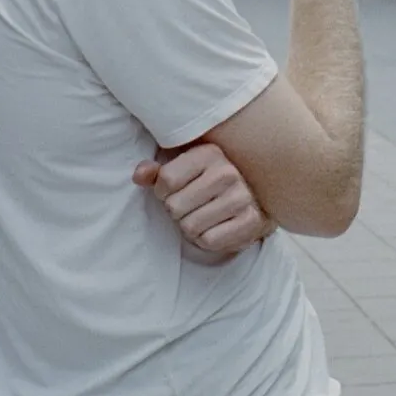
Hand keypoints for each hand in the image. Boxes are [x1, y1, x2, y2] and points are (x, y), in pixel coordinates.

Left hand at [134, 144, 273, 254]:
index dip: (162, 192)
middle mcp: (227, 173)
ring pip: (190, 227)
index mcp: (209, 154)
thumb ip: (157, 172)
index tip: (173, 192)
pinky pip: (209, 241)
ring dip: (191, 228)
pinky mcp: (250, 221)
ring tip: (203, 217)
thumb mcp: (183, 169)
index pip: (166, 180)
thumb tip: (139, 175)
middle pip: (175, 206)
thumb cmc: (209, 183)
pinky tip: (215, 227)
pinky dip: (207, 240)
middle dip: (177, 212)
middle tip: (191, 207)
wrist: (256, 198)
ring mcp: (241, 198)